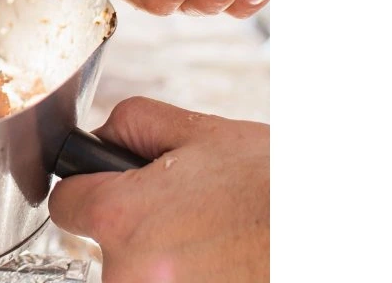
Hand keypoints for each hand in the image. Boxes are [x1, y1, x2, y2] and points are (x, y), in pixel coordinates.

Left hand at [50, 97, 268, 282]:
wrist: (326, 235)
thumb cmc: (271, 188)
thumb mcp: (200, 133)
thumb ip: (132, 124)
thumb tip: (100, 137)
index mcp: (123, 219)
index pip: (65, 203)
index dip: (88, 188)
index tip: (107, 187)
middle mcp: (129, 275)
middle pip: (101, 243)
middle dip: (132, 222)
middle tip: (181, 209)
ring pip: (133, 272)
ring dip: (160, 256)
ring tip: (208, 235)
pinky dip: (184, 275)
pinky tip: (217, 259)